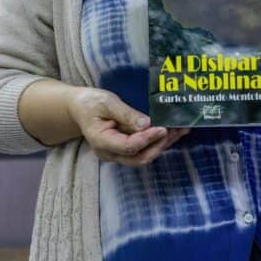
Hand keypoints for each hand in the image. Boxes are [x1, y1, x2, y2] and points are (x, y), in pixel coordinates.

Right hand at [66, 87, 189, 165]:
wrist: (79, 108)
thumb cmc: (90, 103)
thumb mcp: (106, 102)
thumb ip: (125, 114)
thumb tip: (147, 124)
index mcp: (102, 142)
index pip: (128, 146)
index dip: (147, 139)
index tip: (163, 128)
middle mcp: (110, 153)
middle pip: (139, 157)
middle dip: (160, 145)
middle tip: (176, 129)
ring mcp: (118, 154)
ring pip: (144, 155)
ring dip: (163, 144)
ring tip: (181, 129)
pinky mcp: (125, 149)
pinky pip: (144, 149)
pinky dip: (159, 141)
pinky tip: (173, 131)